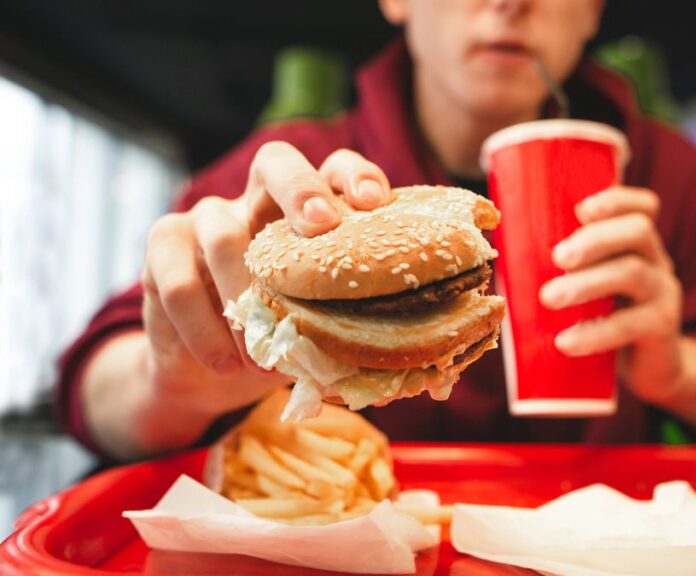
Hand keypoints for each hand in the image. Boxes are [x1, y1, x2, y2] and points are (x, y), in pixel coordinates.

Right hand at [140, 143, 393, 418]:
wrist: (209, 370)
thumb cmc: (283, 339)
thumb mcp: (321, 329)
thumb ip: (348, 321)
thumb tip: (395, 348)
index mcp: (308, 211)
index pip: (335, 169)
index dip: (355, 176)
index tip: (374, 202)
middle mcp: (258, 200)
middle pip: (275, 162)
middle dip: (300, 188)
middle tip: (321, 225)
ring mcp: (208, 218)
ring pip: (223, 234)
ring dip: (243, 296)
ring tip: (261, 353)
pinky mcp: (163, 246)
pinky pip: (177, 282)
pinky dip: (204, 329)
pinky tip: (226, 364)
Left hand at [538, 186, 685, 405]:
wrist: (650, 371)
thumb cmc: (609, 317)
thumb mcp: (596, 285)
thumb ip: (571, 267)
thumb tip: (509, 256)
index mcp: (638, 244)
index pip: (641, 207)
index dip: (616, 200)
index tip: (581, 209)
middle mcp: (657, 261)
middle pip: (638, 232)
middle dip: (595, 239)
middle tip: (557, 257)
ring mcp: (663, 294)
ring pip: (633, 274)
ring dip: (587, 283)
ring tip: (549, 299)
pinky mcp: (661, 330)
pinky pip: (630, 325)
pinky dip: (595, 332)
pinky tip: (566, 342)